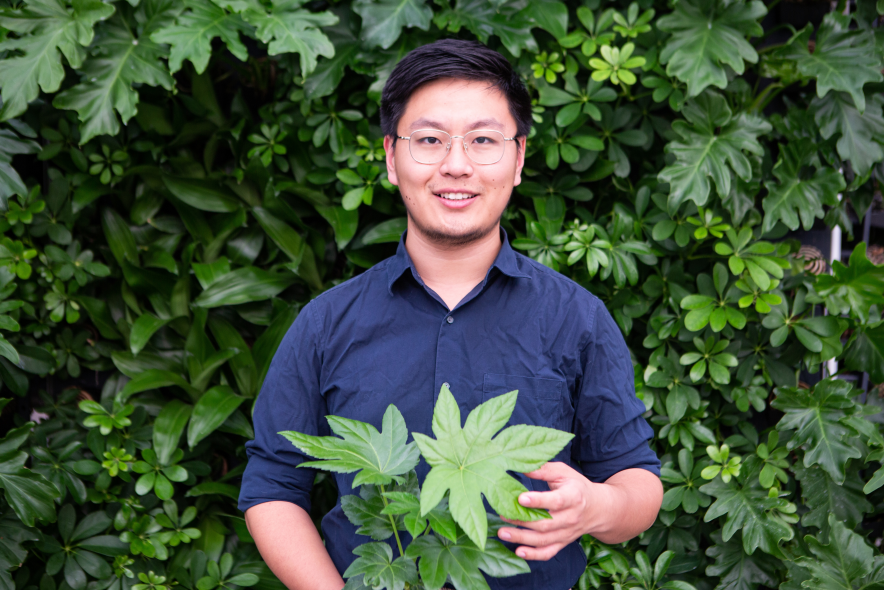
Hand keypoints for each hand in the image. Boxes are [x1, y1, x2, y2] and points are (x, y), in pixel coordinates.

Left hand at [496, 461, 611, 561]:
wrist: (597, 508)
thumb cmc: (576, 486)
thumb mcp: (563, 472)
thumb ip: (543, 469)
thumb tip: (520, 465)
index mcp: (573, 496)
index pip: (556, 501)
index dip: (539, 501)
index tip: (520, 498)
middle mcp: (571, 517)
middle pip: (546, 524)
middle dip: (522, 521)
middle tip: (503, 515)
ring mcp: (567, 533)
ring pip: (543, 540)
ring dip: (521, 538)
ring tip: (502, 533)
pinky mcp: (563, 543)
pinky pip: (548, 553)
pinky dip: (533, 555)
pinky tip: (518, 551)